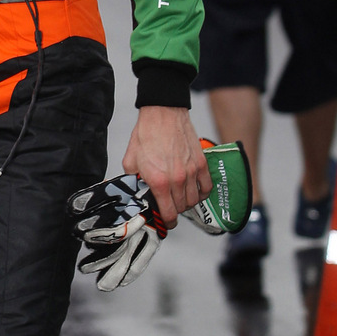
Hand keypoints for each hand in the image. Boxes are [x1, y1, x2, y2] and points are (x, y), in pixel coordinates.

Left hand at [122, 107, 209, 226]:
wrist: (162, 114)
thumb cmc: (146, 134)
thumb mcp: (130, 161)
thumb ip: (133, 181)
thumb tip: (136, 192)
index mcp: (158, 182)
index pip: (169, 214)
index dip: (167, 222)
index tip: (166, 221)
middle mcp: (177, 180)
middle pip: (182, 208)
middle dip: (175, 210)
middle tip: (169, 206)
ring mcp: (192, 172)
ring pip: (194, 200)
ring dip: (187, 202)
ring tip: (180, 197)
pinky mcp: (201, 163)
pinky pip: (206, 187)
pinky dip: (202, 192)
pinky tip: (194, 189)